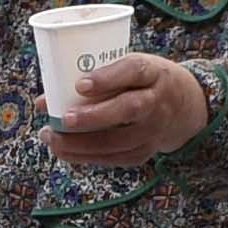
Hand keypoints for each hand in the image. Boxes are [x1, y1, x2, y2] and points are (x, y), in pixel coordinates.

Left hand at [47, 50, 209, 170]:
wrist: (184, 107)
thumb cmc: (142, 82)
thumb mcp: (128, 68)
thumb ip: (93, 80)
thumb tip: (42, 102)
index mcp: (153, 72)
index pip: (134, 70)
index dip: (108, 78)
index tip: (81, 84)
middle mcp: (157, 101)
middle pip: (129, 109)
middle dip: (94, 116)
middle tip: (64, 118)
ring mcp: (153, 130)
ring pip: (119, 141)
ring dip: (81, 142)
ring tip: (51, 137)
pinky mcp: (144, 152)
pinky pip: (113, 158)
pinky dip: (85, 156)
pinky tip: (63, 150)